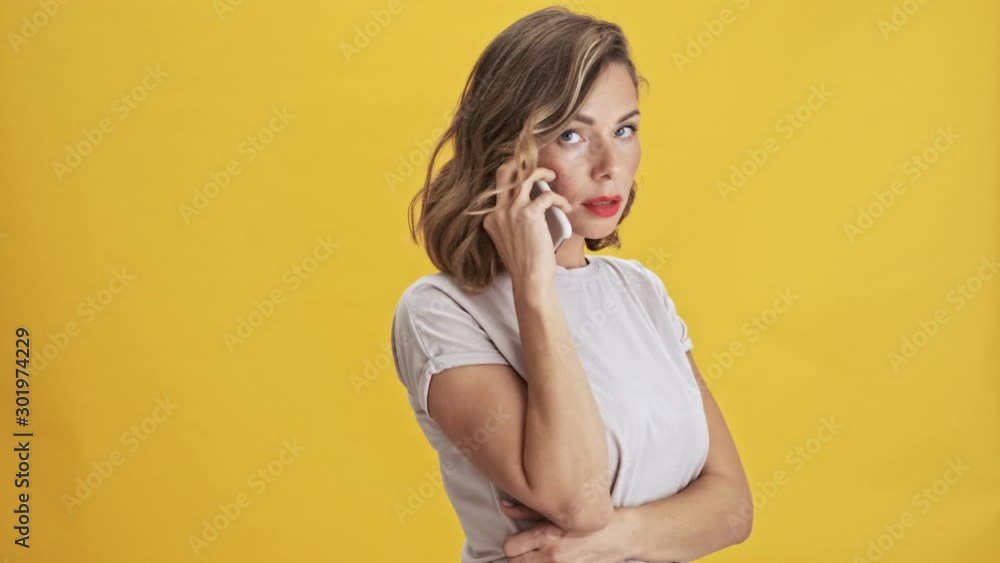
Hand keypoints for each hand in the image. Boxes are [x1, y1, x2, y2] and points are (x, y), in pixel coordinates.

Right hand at [483, 157, 572, 288]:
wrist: (530, 279)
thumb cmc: (526, 264)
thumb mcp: (512, 240)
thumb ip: (515, 223)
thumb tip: (536, 204)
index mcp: (491, 219)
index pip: (500, 190)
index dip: (515, 180)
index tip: (529, 178)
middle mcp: (497, 212)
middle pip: (503, 173)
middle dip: (517, 161)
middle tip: (533, 160)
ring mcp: (511, 212)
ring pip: (523, 176)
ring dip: (541, 172)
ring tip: (552, 175)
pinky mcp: (528, 214)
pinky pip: (546, 195)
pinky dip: (559, 198)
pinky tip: (566, 206)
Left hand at [500, 500, 632, 562]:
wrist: (623, 536)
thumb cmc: (592, 518)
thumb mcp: (562, 510)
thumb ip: (529, 510)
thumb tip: (504, 506)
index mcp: (547, 536)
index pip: (509, 547)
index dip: (511, 543)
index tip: (518, 538)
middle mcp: (552, 556)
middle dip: (518, 554)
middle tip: (528, 547)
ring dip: (531, 562)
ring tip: (539, 553)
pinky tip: (551, 559)